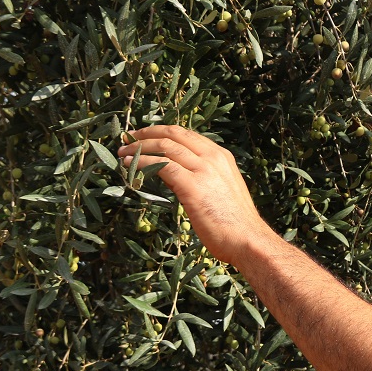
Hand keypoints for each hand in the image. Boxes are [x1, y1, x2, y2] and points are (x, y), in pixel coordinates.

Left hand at [117, 125, 273, 265]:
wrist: (248, 239)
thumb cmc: (235, 224)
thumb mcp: (221, 190)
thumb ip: (202, 179)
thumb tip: (174, 176)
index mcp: (221, 156)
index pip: (186, 134)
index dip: (162, 131)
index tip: (145, 134)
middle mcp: (212, 157)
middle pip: (174, 134)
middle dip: (148, 133)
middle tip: (129, 137)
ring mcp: (203, 170)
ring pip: (165, 147)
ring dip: (139, 147)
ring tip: (123, 151)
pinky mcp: (192, 186)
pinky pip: (161, 166)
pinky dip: (141, 162)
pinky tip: (129, 165)